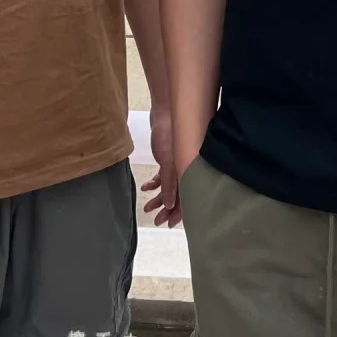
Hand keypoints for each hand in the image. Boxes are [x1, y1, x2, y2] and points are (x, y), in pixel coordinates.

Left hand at [142, 104, 180, 228]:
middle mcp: (186, 169)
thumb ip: (170, 183)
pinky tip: (145, 187)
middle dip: (167, 209)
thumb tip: (170, 206)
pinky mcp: (169, 157)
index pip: (188, 199)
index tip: (168, 225)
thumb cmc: (170, 134)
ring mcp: (178, 164)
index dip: (180, 214)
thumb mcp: (169, 162)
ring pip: (170, 187)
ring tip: (147, 207)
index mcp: (191, 171)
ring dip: (159, 198)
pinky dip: (155, 183)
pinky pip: (163, 176)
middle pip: (179, 195)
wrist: (165, 111)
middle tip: (155, 220)